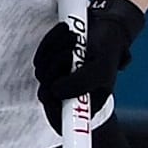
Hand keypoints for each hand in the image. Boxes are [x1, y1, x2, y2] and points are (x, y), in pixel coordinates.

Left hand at [35, 0, 145, 129]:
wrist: (105, 27)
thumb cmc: (107, 49)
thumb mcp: (101, 70)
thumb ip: (80, 84)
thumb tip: (54, 91)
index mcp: (85, 105)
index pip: (61, 120)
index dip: (54, 109)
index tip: (56, 90)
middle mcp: (69, 95)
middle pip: (47, 90)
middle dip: (58, 64)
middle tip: (75, 48)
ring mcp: (58, 80)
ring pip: (42, 71)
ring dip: (55, 48)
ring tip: (74, 36)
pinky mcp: (49, 64)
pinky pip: (40, 56)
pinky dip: (50, 41)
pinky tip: (65, 32)